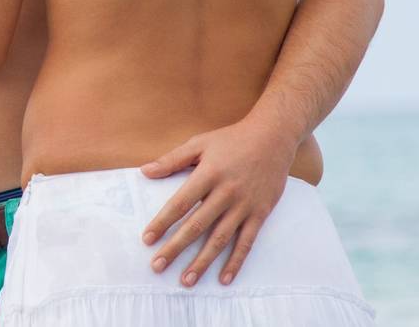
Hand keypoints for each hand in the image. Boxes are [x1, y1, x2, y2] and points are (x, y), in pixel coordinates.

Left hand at [138, 117, 300, 287]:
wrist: (273, 137)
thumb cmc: (232, 140)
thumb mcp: (200, 143)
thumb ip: (172, 160)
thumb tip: (144, 171)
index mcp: (208, 174)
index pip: (180, 203)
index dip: (163, 222)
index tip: (147, 239)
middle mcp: (226, 192)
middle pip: (197, 226)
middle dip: (175, 248)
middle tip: (157, 266)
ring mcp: (244, 205)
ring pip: (220, 239)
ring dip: (202, 262)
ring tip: (185, 281)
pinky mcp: (260, 213)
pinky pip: (246, 242)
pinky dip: (235, 262)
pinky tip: (223, 279)